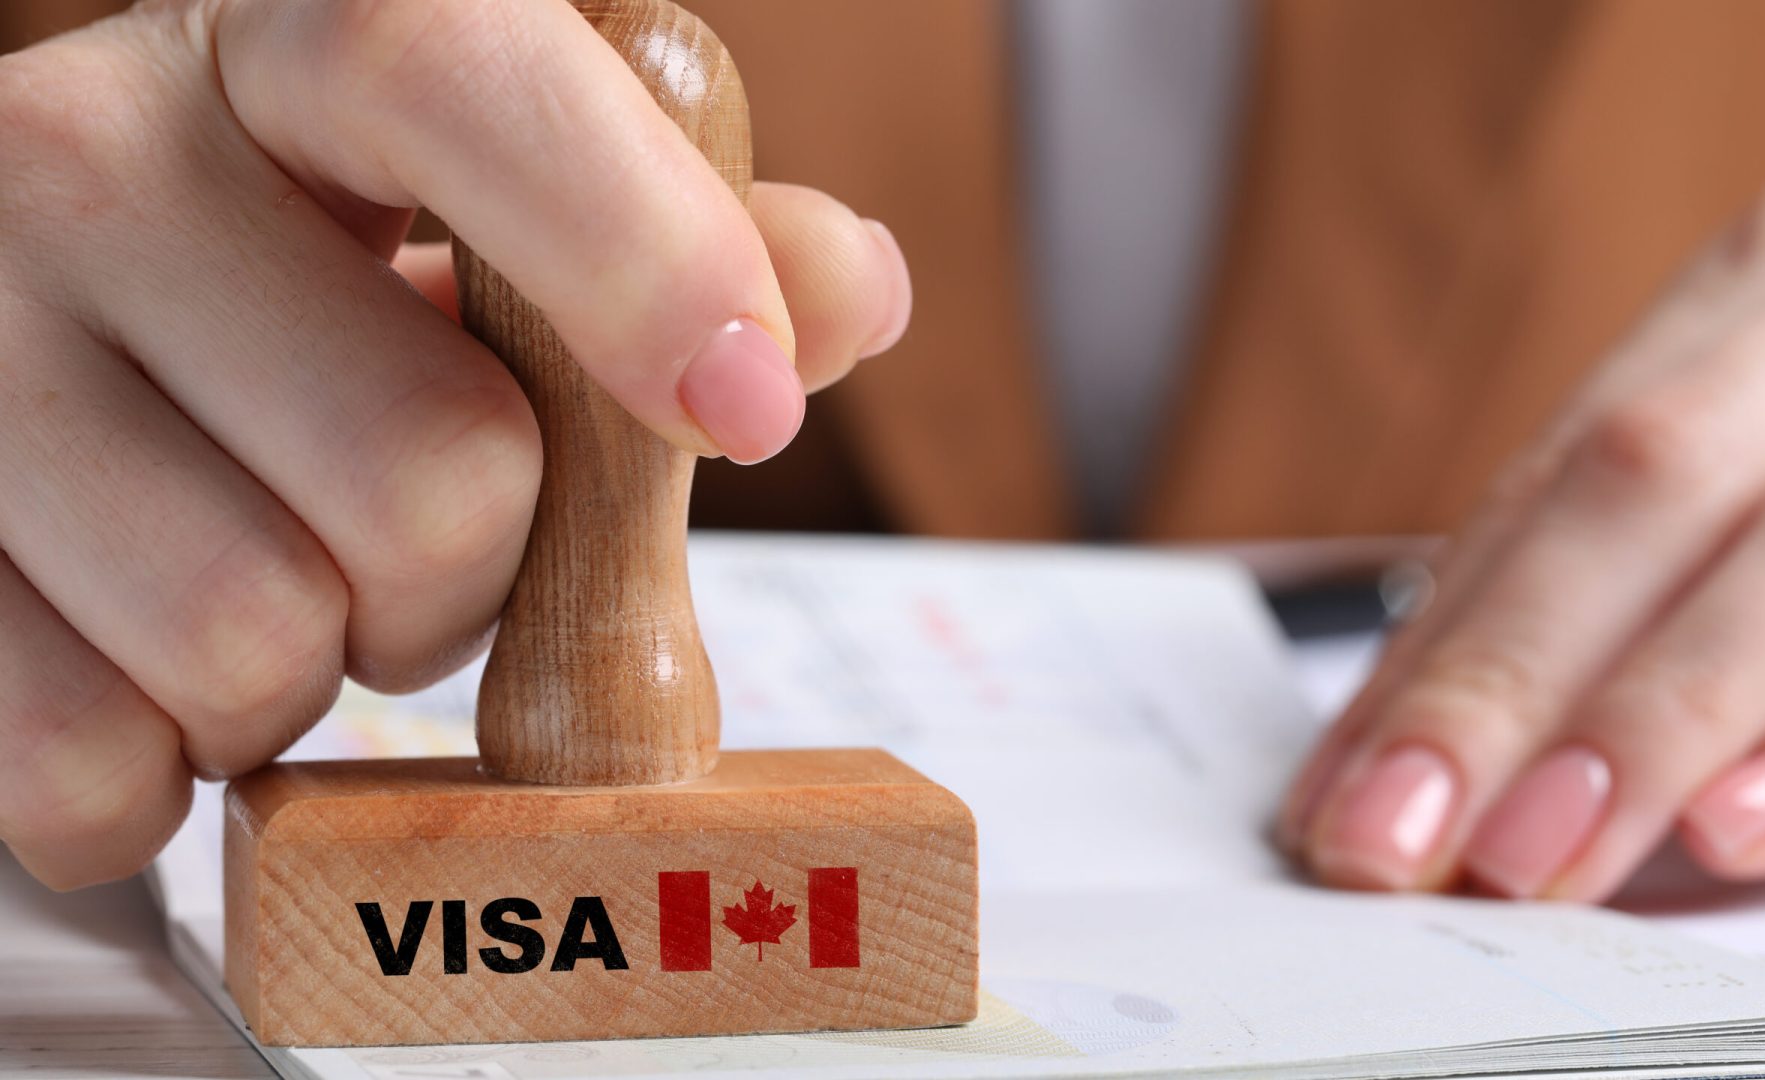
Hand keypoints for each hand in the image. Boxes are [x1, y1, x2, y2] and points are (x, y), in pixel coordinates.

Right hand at [0, 0, 910, 888]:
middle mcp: (85, 152)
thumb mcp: (498, 215)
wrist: (48, 328)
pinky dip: (165, 770)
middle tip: (410, 522)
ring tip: (274, 565)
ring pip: (258, 641)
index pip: (454, 75)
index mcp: (287, 52)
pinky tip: (152, 656)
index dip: (634, 249)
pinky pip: (86, 765)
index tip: (747, 405)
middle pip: (432, 472)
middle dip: (474, 569)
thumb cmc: (314, 278)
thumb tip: (845, 292)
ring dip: (323, 670)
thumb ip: (690, 244)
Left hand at [1282, 156, 1764, 900]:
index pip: (1565, 471)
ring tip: (1541, 852)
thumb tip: (1424, 747)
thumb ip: (1633, 572)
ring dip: (1662, 712)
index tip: (1344, 792)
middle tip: (1399, 841)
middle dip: (1511, 676)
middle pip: (1659, 479)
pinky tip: (1745, 820)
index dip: (1447, 639)